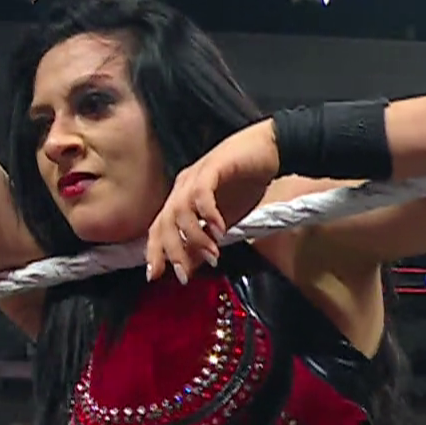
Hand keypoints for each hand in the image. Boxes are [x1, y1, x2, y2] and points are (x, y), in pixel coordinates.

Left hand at [146, 121, 280, 283]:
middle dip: (171, 251)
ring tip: (212, 255)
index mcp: (182, 198)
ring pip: (180, 211)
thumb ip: (204, 242)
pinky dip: (209, 214)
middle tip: (183, 274)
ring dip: (194, 237)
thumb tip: (190, 268)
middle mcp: (183, 186)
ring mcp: (196, 176)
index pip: (159, 227)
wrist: (271, 148)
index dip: (154, 251)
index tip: (154, 276)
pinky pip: (202, 194)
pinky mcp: (213, 167)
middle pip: (164, 222)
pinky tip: (220, 230)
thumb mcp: (223, 222)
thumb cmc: (247, 182)